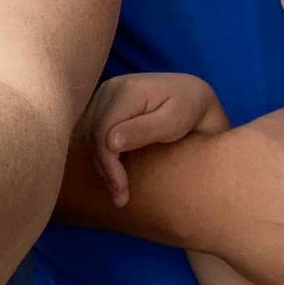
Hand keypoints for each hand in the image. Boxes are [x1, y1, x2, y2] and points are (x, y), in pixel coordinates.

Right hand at [81, 73, 227, 207]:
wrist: (192, 95)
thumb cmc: (188, 109)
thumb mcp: (172, 122)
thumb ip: (143, 130)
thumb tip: (110, 142)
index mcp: (128, 90)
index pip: (104, 131)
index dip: (108, 163)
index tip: (120, 189)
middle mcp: (111, 87)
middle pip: (94, 134)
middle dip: (105, 168)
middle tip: (120, 196)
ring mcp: (106, 94)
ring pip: (91, 134)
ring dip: (102, 163)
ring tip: (118, 188)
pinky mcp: (104, 103)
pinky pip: (95, 131)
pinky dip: (102, 153)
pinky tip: (114, 171)